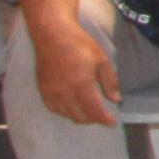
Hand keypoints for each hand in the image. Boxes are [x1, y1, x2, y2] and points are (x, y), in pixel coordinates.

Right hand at [31, 13, 120, 128]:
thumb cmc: (80, 44)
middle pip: (79, 116)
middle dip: (93, 119)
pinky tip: (72, 108)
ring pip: (66, 114)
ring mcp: (51, 92)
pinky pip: (54, 109)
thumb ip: (109, 82)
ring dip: (79, 117)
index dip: (104, 119)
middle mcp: (64, 92)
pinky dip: (65, 112)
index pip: (93, 110)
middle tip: (103, 116)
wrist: (52, 35)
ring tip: (90, 113)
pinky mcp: (42, 90)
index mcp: (81, 84)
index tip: (112, 123)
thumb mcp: (102, 60)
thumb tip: (116, 99)